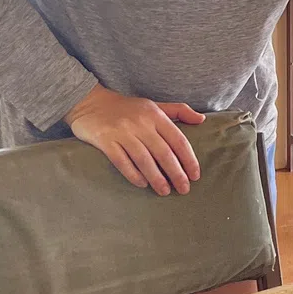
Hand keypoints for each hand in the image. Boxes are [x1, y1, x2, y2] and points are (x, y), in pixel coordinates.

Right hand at [65, 84, 204, 194]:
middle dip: (176, 173)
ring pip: (144, 159)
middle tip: (184, 189)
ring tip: (164, 191)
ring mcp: (122, 132)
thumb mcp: (154, 105)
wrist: (90, 102)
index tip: (195, 175)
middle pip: (163, 152)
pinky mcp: (105, 140)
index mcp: (156, 115)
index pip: (178, 139)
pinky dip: (133, 174)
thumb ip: (179, 111)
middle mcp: (141, 123)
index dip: (188, 159)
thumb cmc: (127, 107)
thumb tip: (202, 120)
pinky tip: (142, 184)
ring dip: (156, 178)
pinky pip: (121, 161)